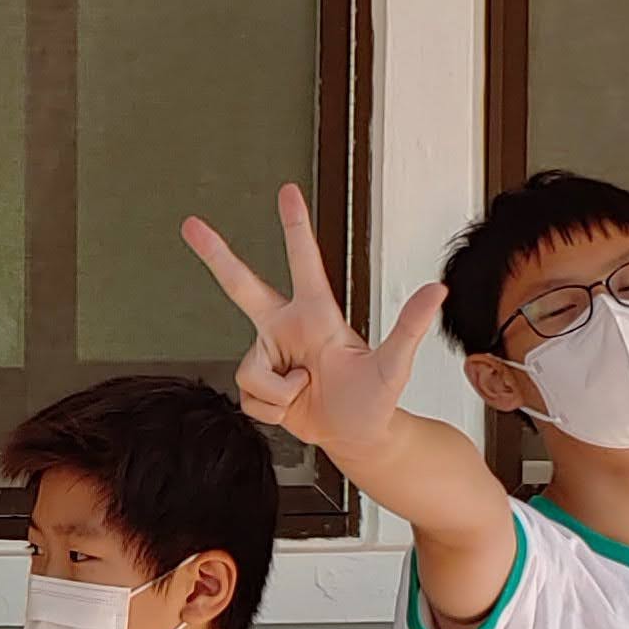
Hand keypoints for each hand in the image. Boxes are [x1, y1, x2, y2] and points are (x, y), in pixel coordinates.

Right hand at [182, 183, 445, 464]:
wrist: (356, 437)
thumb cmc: (376, 399)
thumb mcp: (394, 365)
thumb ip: (410, 326)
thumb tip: (437, 290)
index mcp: (317, 315)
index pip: (304, 262)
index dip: (295, 226)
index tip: (287, 191)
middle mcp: (286, 329)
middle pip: (242, 286)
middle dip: (216, 254)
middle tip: (191, 225)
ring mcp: (268, 356)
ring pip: (251, 370)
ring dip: (279, 393)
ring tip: (306, 394)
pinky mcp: (256, 385)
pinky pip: (248, 396)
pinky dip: (272, 411)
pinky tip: (292, 408)